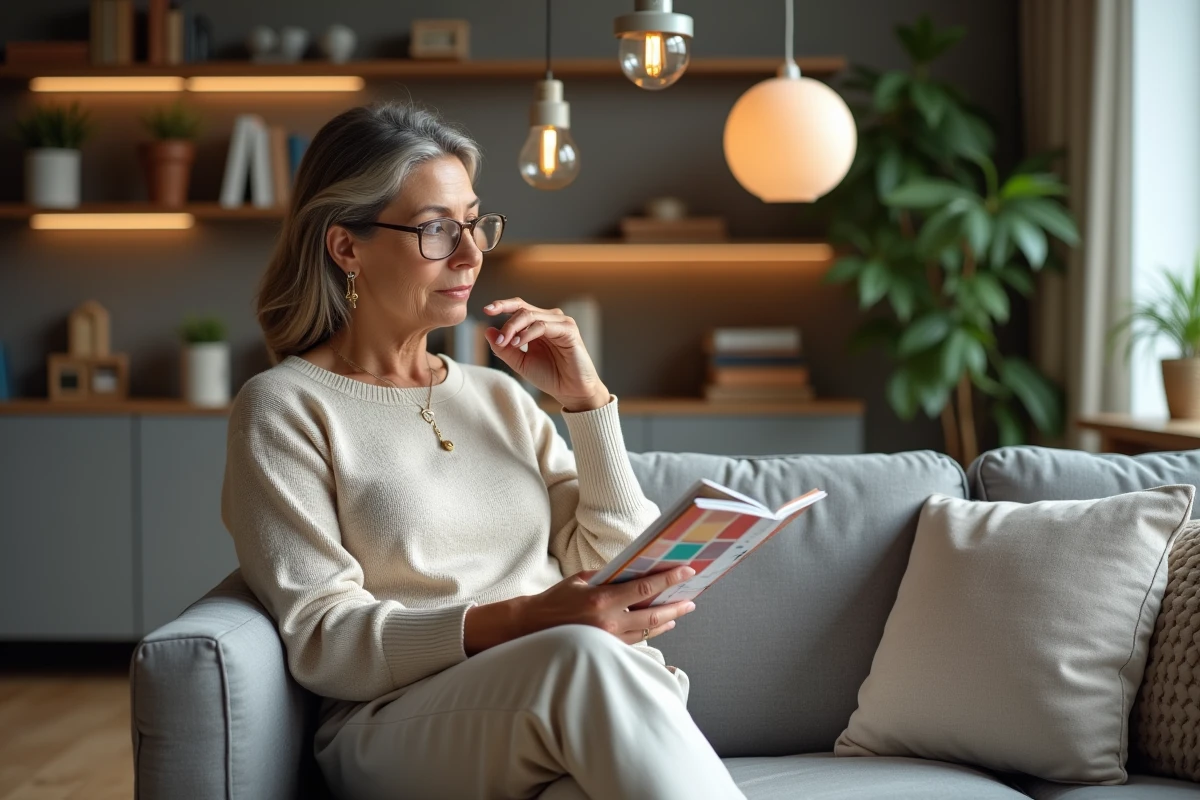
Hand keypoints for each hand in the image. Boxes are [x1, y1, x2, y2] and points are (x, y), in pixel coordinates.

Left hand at [482, 298, 607, 409]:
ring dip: (514, 328)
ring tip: (506, 344)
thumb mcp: (520, 362)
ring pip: (531, 315)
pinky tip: (518, 343)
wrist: (571, 391)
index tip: (486, 310)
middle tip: (498, 341)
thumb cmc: (550, 376)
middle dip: (506, 323)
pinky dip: (528, 333)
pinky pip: (543, 326)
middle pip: (522, 309)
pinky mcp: (568, 330)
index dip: (502, 305)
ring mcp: (560, 322)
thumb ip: (504, 348)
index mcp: (538, 323)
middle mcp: (550, 319)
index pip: (519, 307)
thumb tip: (487, 331)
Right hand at [514, 565, 698, 644]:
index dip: (669, 580)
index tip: (686, 571)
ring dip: (667, 621)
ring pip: (647, 631)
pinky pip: (635, 641)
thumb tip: (634, 571)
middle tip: (691, 600)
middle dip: (675, 606)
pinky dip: (650, 631)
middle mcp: (608, 622)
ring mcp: (608, 640)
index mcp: (602, 600)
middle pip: (652, 614)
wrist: (532, 627)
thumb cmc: (556, 600)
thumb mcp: (581, 580)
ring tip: (680, 612)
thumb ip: (608, 577)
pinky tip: (659, 625)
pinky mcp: (606, 650)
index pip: (644, 588)